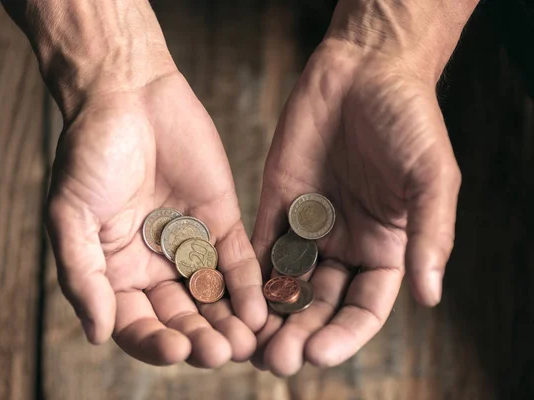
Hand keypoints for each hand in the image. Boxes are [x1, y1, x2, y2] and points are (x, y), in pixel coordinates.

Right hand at [46, 71, 266, 366]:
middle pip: (182, 317)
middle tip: (221, 352)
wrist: (128, 96)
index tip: (176, 349)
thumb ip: (83, 276)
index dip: (155, 342)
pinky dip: (248, 284)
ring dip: (229, 321)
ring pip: (214, 296)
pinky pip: (238, 259)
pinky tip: (259, 307)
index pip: (137, 324)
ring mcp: (192, 246)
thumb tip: (95, 334)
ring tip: (245, 341)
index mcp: (117, 272)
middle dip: (201, 338)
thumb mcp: (70, 216)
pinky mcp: (223, 221)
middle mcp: (156, 266)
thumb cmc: (88, 153)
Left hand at [251, 40, 460, 374]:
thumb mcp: (430, 177)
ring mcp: (308, 228)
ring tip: (247, 344)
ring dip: (268, 316)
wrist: (363, 71)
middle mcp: (345, 246)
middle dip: (298, 334)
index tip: (319, 353)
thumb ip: (429, 235)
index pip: (364, 308)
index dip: (343, 335)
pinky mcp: (276, 206)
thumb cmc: (408, 120)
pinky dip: (245, 276)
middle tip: (275, 361)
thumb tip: (430, 296)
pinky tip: (230, 299)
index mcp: (385, 248)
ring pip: (286, 284)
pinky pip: (259, 247)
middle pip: (319, 304)